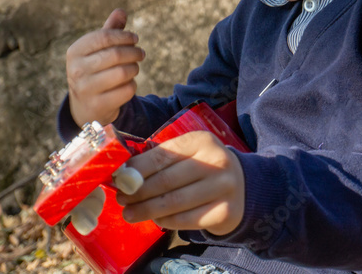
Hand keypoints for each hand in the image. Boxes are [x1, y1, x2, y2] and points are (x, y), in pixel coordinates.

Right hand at [66, 9, 144, 125]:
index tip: (135, 38)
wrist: (84, 106)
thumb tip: (121, 11)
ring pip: (122, 72)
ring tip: (134, 67)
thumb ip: (110, 30)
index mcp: (75, 51)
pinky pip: (126, 90)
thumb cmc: (94, 70)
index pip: (104, 36)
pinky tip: (128, 83)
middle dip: (133, 52)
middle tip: (141, 53)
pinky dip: (132, 85)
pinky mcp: (98, 105)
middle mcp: (76, 70)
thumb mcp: (97, 49)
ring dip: (134, 68)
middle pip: (115, 54)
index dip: (124, 36)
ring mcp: (86, 89)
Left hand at [116, 131, 245, 235]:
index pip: (162, 156)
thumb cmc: (204, 167)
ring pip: (175, 202)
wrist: (243, 185)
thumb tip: (125, 173)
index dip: (137, 170)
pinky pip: (187, 219)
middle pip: (167, 180)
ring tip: (129, 214)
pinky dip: (166, 221)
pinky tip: (155, 219)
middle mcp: (216, 161)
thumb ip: (161, 159)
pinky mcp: (226, 211)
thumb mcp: (188, 153)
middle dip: (139, 192)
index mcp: (201, 140)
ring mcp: (224, 187)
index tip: (119, 180)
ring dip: (147, 209)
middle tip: (121, 199)